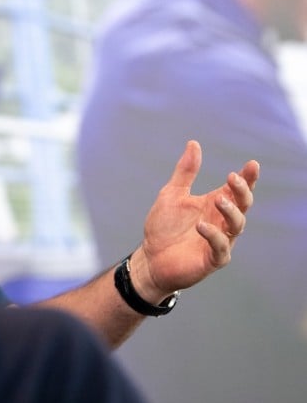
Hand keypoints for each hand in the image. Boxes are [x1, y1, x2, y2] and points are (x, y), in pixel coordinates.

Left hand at [131, 140, 257, 300]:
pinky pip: (220, 248)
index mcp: (214, 204)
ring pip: (236, 225)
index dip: (247, 178)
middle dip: (241, 191)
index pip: (236, 190)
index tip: (252, 164)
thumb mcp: (172, 194)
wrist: (150, 257)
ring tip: (219, 199)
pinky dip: (213, 235)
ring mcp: (219, 241)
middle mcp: (221, 222)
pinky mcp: (212, 259)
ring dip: (230, 211)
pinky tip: (202, 226)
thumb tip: (194, 143)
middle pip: (242, 205)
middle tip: (232, 177)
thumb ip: (185, 172)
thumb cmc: (164, 226)